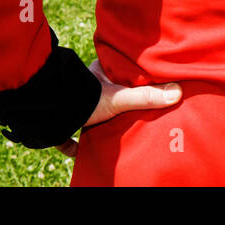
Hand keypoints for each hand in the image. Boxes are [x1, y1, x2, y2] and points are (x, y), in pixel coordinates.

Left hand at [54, 59, 181, 156]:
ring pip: (87, 116)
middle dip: (112, 107)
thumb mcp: (118, 98)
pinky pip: (68, 138)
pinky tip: (81, 153)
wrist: (48, 111)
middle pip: (103, 96)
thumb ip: (146, 97)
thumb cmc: (82, 99)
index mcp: (97, 74)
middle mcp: (83, 89)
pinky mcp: (60, 126)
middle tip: (131, 115)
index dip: (127, 76)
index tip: (141, 82)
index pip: (116, 71)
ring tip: (113, 135)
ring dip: (95, 126)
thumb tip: (177, 92)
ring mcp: (70, 107)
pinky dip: (73, 146)